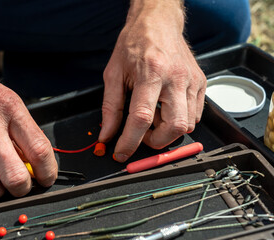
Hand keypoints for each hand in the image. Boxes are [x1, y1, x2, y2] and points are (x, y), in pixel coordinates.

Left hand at [99, 0, 206, 161]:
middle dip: (156, 142)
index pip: (142, 118)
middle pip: (174, 127)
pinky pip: (196, 114)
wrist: (157, 23)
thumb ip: (111, 108)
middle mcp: (176, 78)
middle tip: (143, 135)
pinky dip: (180, 120)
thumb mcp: (113, 74)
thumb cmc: (133, 45)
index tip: (121, 153)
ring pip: (188, 124)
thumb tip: (107, 135)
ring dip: (168, 131)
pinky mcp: (201, 83)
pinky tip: (166, 109)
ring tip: (155, 115)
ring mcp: (192, 81)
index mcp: (151, 73)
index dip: (130, 141)